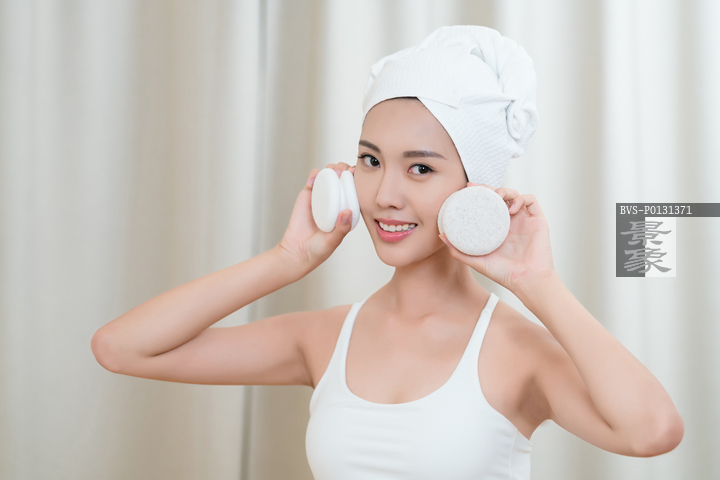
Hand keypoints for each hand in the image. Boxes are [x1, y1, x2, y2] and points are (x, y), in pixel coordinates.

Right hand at [277, 162, 356, 272]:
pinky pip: (313, 179)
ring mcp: (322, 196)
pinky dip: (315, 174)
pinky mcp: (308, 194)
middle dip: (345, 169)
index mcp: (346, 210)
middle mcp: (336, 201)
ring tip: (333, 172)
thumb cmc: (318, 249)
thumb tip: (348, 212)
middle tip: (345, 171)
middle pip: (343, 178)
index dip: (357, 181)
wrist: (296, 251)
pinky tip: (316, 179)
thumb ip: (341, 229)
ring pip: (329, 175)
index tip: (357, 176)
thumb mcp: (333, 241)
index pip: (355, 191)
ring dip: (332, 168)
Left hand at [439, 182, 556, 292]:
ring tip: (496, 197)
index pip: (487, 205)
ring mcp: (524, 219)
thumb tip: (441, 237)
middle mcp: (511, 221)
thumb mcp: (477, 261)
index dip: (479, 194)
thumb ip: (459, 251)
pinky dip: (521, 198)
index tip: (466, 188)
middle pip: (500, 196)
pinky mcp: (538, 220)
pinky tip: (512, 209)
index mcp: (497, 228)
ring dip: (505, 191)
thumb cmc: (504, 274)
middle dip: (489, 189)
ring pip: (515, 194)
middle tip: (477, 188)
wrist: (527, 281)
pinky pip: (531, 200)